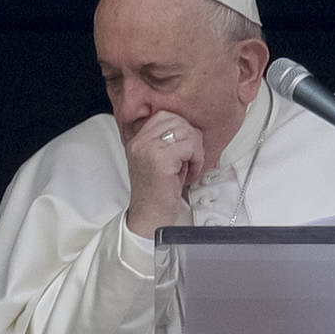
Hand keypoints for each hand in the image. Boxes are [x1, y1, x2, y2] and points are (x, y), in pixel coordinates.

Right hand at [124, 111, 204, 237]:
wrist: (150, 218)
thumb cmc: (158, 193)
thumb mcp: (160, 161)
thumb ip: (169, 141)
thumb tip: (191, 128)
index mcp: (137, 140)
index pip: (164, 115)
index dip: (182, 128)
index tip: (184, 148)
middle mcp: (140, 142)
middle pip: (177, 120)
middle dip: (191, 138)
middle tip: (190, 158)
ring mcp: (148, 149)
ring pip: (186, 132)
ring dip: (195, 150)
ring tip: (189, 166)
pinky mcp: (160, 160)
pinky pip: (190, 146)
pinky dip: (196, 160)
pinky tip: (189, 173)